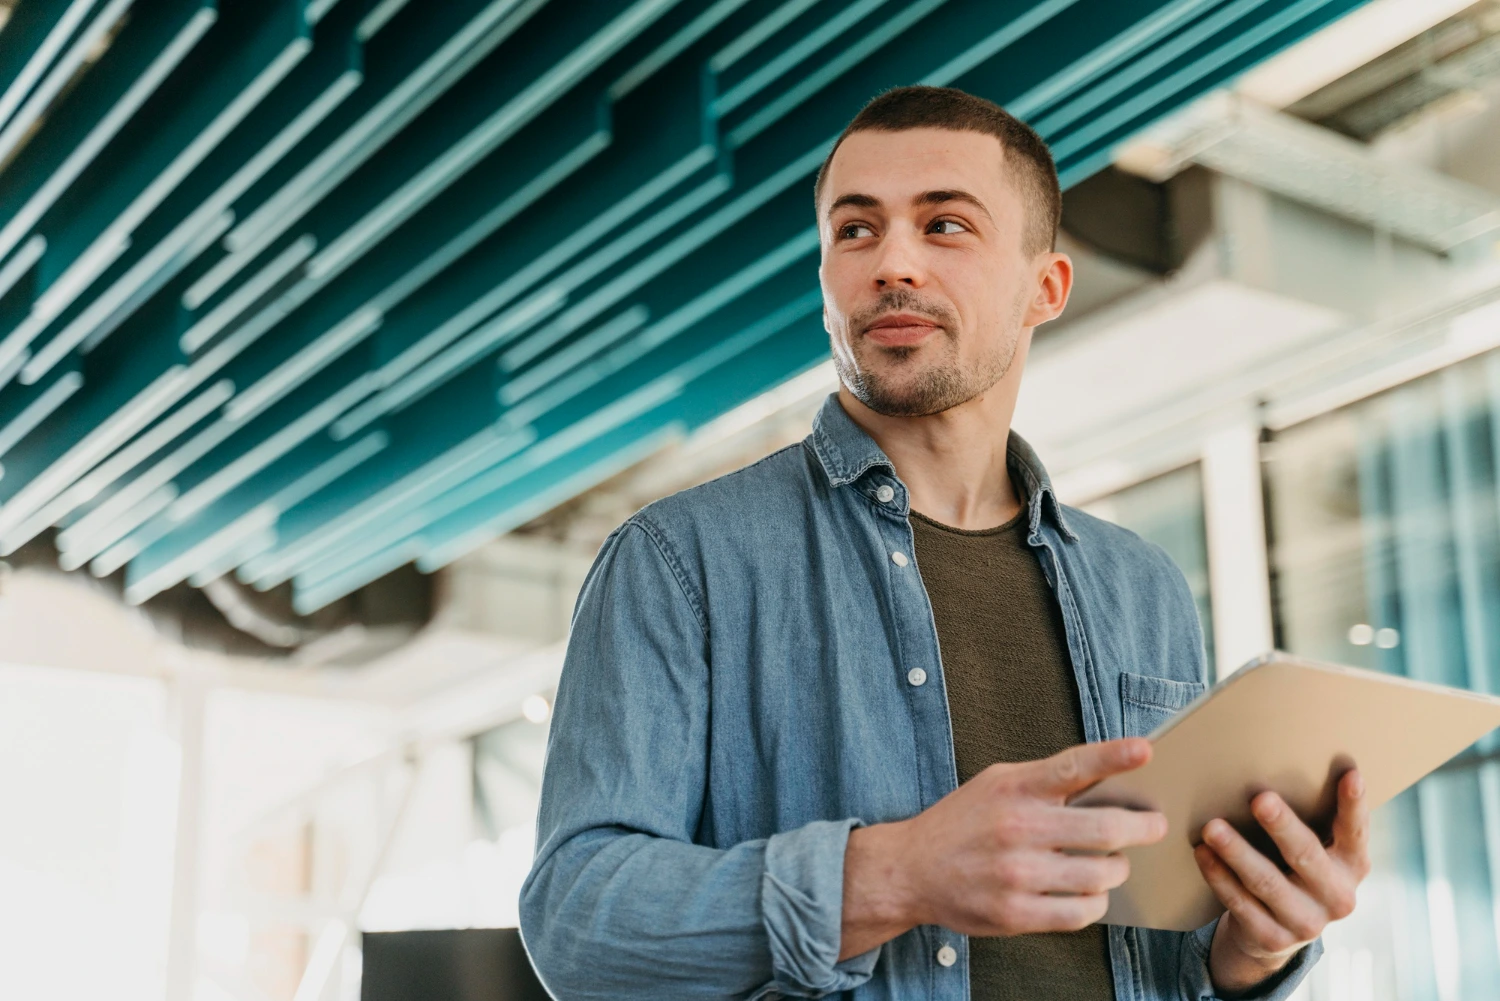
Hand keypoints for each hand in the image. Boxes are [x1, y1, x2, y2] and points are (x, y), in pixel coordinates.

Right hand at [840, 738, 1166, 958]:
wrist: (911, 869)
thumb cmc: (963, 823)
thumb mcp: (997, 784)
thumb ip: (1046, 782)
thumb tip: (1111, 783)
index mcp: (1014, 788)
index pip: (1072, 766)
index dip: (1113, 756)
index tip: (1146, 749)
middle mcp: (1017, 828)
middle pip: (1105, 828)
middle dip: (1143, 827)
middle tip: (1154, 825)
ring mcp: (1017, 874)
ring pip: (1101, 875)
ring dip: (1117, 869)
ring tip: (1112, 864)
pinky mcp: (1016, 913)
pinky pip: (1081, 912)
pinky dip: (1095, 902)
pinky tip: (1089, 892)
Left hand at [1195, 769, 1371, 994]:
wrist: (1277, 930)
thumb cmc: (1293, 867)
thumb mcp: (1313, 848)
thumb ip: (1309, 818)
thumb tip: (1274, 762)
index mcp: (1352, 865)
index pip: (1356, 831)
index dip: (1354, 804)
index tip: (1350, 774)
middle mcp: (1337, 896)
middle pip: (1306, 855)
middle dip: (1282, 826)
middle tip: (1259, 798)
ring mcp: (1307, 922)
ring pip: (1267, 882)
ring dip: (1237, 852)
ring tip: (1212, 827)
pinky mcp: (1273, 939)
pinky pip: (1240, 903)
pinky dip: (1219, 876)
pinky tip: (1202, 854)